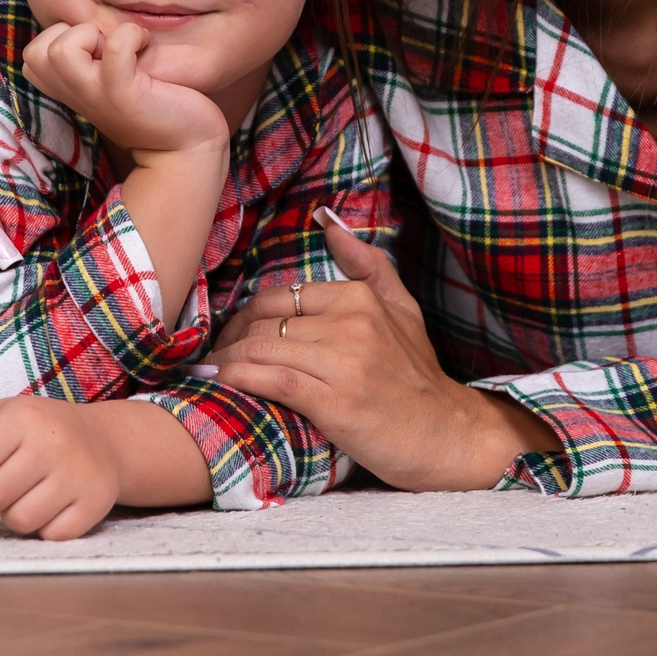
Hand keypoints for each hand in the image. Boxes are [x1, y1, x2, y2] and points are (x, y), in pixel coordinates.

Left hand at [0, 396, 123, 539]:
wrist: (106, 441)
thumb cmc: (41, 429)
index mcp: (25, 416)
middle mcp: (54, 443)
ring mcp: (77, 476)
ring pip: (19, 521)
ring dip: (10, 516)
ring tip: (19, 498)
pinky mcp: (95, 504)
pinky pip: (49, 535)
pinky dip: (42, 528)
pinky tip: (49, 507)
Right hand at [21, 20, 228, 158]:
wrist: (186, 148)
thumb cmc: (153, 105)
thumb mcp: (110, 80)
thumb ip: (92, 59)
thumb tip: (90, 18)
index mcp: (70, 90)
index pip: (32, 55)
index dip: (61, 37)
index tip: (96, 47)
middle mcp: (76, 95)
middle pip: (35, 52)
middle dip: (71, 33)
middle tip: (106, 46)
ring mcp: (96, 96)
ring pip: (60, 50)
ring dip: (91, 34)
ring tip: (121, 47)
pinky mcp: (124, 95)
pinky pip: (116, 48)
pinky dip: (130, 35)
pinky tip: (145, 44)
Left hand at [201, 211, 557, 491]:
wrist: (447, 435)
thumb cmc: (418, 377)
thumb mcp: (403, 308)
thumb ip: (366, 264)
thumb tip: (326, 220)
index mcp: (359, 297)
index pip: (279, 296)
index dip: (245, 316)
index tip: (231, 336)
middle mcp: (350, 322)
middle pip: (263, 321)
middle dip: (229, 339)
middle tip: (213, 356)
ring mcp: (343, 361)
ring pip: (262, 348)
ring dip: (226, 361)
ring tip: (210, 372)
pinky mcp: (334, 401)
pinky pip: (271, 380)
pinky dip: (238, 379)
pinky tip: (222, 383)